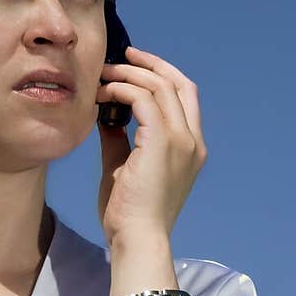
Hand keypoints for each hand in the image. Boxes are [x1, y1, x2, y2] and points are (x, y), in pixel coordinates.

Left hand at [96, 46, 206, 246]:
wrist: (136, 238)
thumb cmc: (129, 215)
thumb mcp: (123, 170)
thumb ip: (120, 142)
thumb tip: (106, 118)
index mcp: (190, 149)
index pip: (185, 97)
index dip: (162, 75)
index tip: (134, 66)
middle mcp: (193, 141)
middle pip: (179, 83)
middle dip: (149, 64)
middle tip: (120, 56)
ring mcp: (182, 140)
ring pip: (160, 86)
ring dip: (129, 75)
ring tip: (102, 76)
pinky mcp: (163, 141)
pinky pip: (143, 99)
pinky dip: (122, 89)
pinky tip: (103, 94)